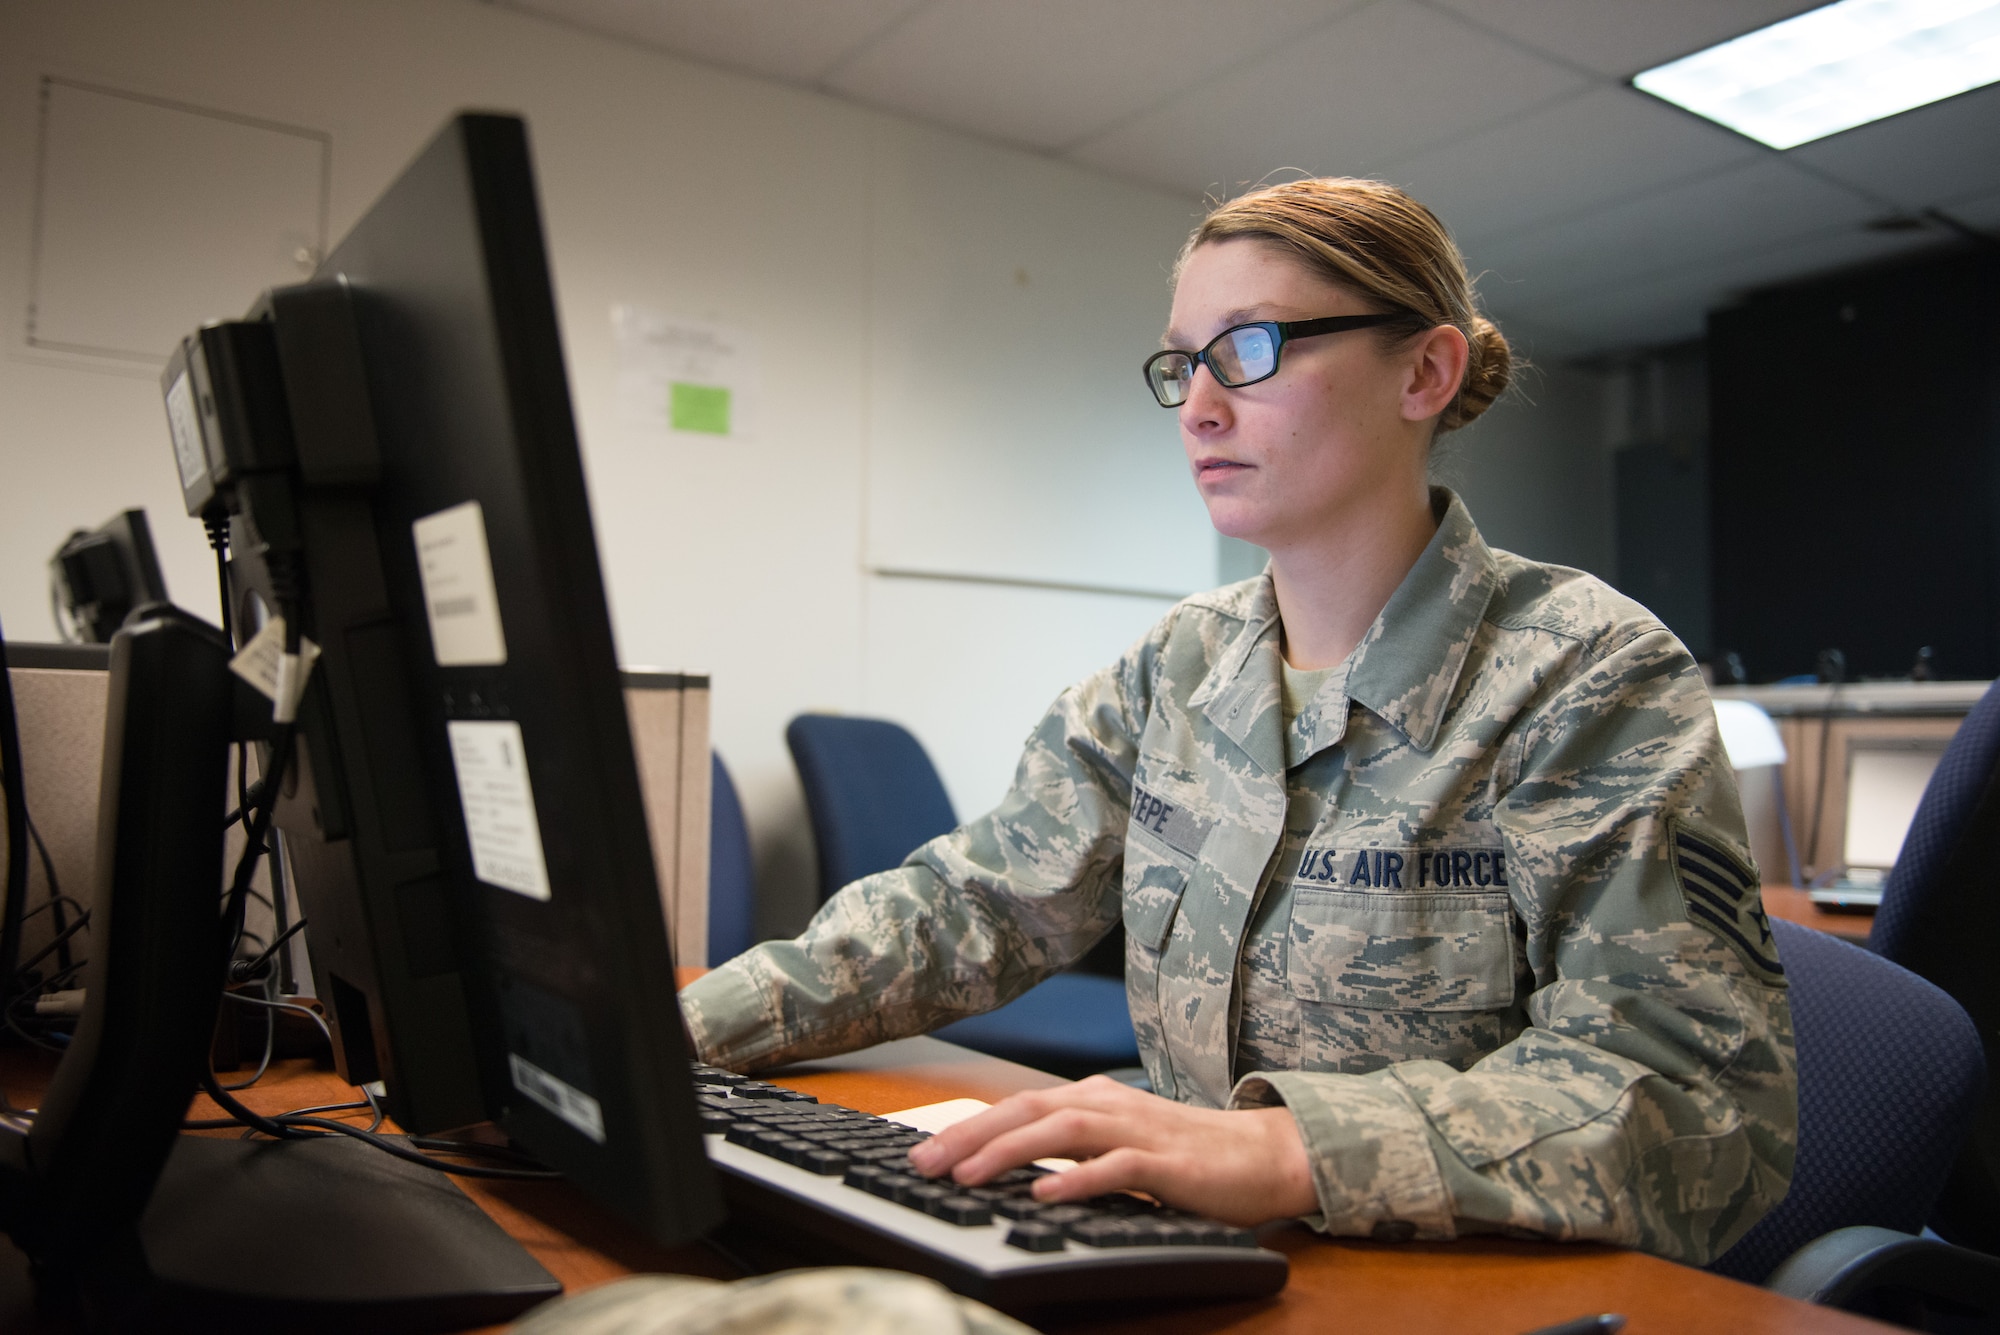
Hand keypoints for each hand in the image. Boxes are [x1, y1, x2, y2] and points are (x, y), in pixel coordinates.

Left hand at [904, 1075, 1316, 1226]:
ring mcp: (1139, 1130)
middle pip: (1028, 1109)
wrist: (1264, 1156)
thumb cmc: (1187, 1154)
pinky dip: (1079, 1178)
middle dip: (971, 1135)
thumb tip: (1007, 1166)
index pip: (1018, 1105)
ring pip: (1063, 1130)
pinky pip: (1118, 1167)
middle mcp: (1110, 1105)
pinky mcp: (1169, 1164)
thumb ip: (1071, 1148)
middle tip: (924, 1164)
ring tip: (967, 1177)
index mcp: (1094, 1099)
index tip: (922, 1153)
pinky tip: (1046, 1194)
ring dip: (1010, 1151)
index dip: (968, 1127)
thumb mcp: (1118, 1144)